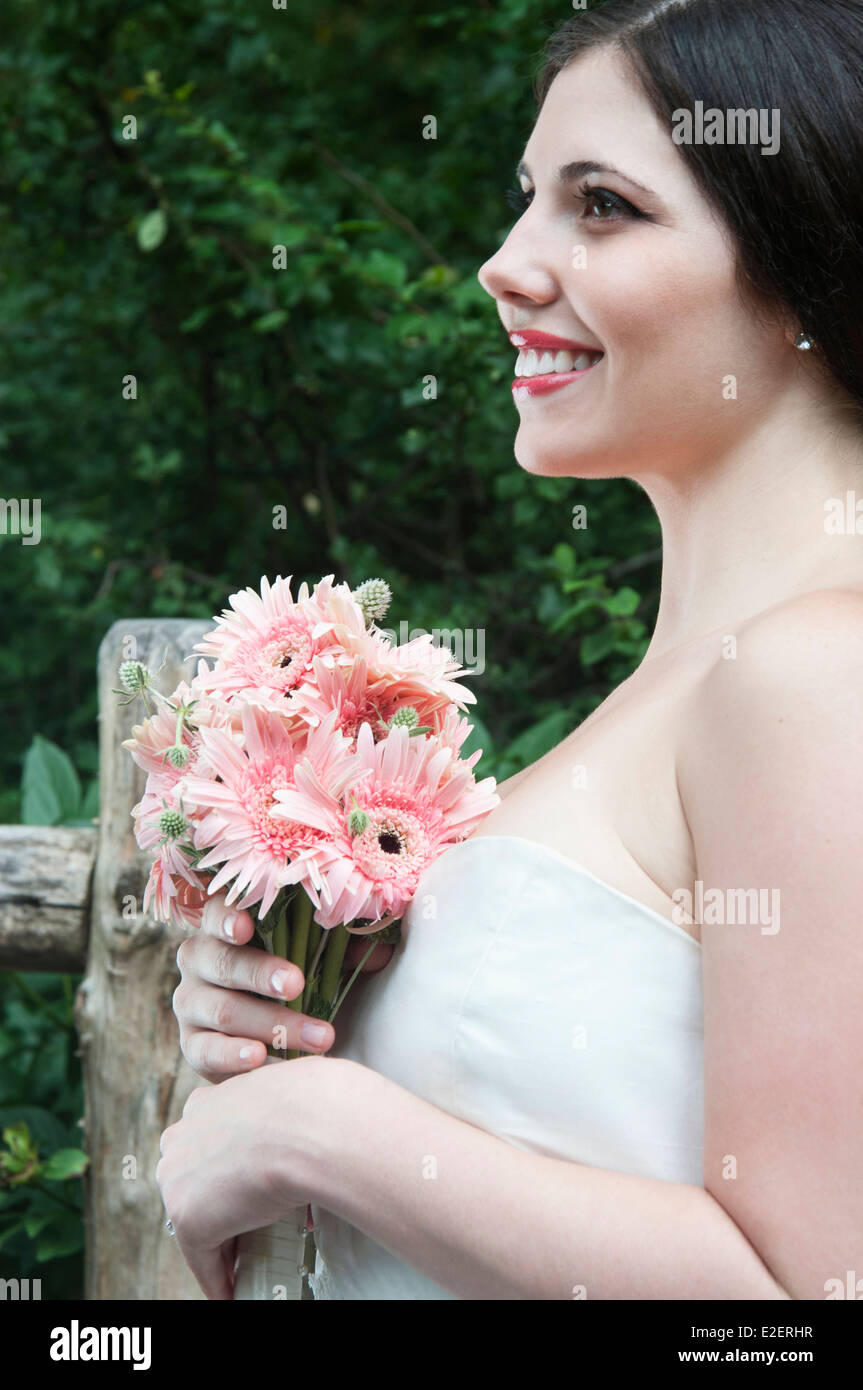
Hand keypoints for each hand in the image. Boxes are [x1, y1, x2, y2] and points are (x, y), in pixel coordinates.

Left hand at [157, 1053, 346, 1298]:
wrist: (312, 1123)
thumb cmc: (315, 1106)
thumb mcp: (291, 1099)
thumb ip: (279, 1119)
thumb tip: (304, 1140)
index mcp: (205, 1101)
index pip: (205, 1143)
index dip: (223, 1172)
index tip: (239, 1190)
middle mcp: (182, 1135)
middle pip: (191, 1180)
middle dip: (214, 1204)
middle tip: (243, 1228)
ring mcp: (179, 1177)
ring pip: (196, 1218)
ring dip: (217, 1242)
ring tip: (242, 1262)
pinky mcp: (189, 1218)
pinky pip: (202, 1258)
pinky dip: (218, 1278)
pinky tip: (233, 1290)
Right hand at [173, 890, 393, 1083]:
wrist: (276, 1033)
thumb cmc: (300, 978)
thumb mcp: (323, 958)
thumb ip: (346, 948)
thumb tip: (384, 950)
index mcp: (225, 926)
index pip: (217, 911)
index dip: (228, 916)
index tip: (248, 926)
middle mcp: (198, 959)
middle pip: (220, 961)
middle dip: (260, 973)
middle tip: (296, 984)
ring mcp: (190, 1004)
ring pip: (222, 1010)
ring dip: (269, 1023)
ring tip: (314, 1037)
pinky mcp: (192, 1046)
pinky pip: (205, 1051)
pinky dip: (233, 1056)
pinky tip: (260, 1060)